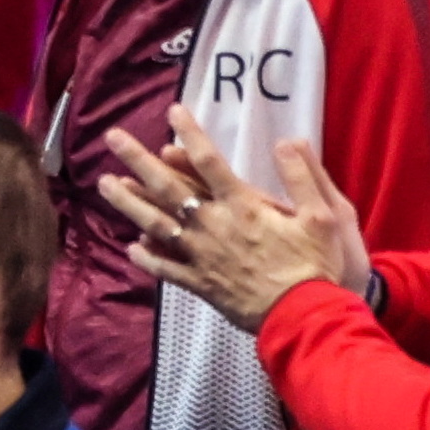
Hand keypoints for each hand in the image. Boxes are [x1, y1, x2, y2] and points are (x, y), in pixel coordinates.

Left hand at [102, 123, 365, 328]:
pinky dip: (147, 258)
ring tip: (105, 183)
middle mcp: (214, 227)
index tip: (173, 111)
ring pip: (156, 225)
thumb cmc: (316, 265)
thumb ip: (304, 175)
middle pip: (168, 188)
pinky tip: (131, 247)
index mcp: (242, 206)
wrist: (303, 318)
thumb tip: (288, 139)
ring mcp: (202, 256)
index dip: (190, 134)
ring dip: (129, 203)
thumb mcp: (324, 215)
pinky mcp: (201, 285)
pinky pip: (166, 269)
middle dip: (138, 160)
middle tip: (112, 138)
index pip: (209, 161)